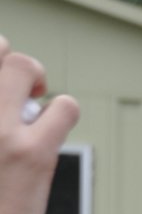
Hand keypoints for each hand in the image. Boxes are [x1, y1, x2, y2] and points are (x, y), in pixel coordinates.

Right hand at [0, 38, 79, 213]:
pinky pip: (63, 106)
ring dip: (35, 81)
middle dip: (11, 60)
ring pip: (24, 66)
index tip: (1, 80)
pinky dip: (64, 112)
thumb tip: (6, 86)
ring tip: (33, 107)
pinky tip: (53, 129)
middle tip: (20, 88)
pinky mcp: (31, 153)